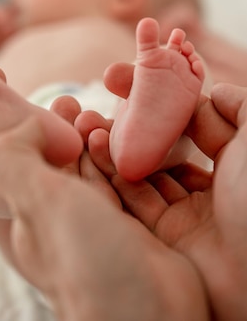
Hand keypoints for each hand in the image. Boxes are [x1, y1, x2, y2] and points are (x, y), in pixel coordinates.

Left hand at [0, 112, 207, 320]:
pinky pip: (127, 184)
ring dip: (93, 139)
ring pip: (94, 169)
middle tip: (70, 101)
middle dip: (62, 128)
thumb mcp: (37, 202)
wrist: (151, 317)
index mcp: (32, 215)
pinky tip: (124, 143)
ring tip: (94, 114)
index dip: (22, 127)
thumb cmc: (88, 260)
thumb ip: (13, 160)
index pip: (20, 161)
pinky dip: (123, 159)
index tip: (35, 100)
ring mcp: (102, 225)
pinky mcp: (138, 229)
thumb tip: (15, 126)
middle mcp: (64, 220)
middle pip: (59, 162)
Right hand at [90, 83, 246, 320]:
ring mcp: (188, 216)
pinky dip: (112, 174)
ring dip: (115, 148)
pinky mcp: (167, 239)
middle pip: (161, 150)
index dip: (159, 102)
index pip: (187, 126)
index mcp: (234, 164)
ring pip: (144, 174)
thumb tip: (213, 90)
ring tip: (89, 122)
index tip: (130, 82)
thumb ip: (240, 106)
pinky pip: (134, 202)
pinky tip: (95, 145)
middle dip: (130, 126)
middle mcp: (210, 189)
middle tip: (100, 103)